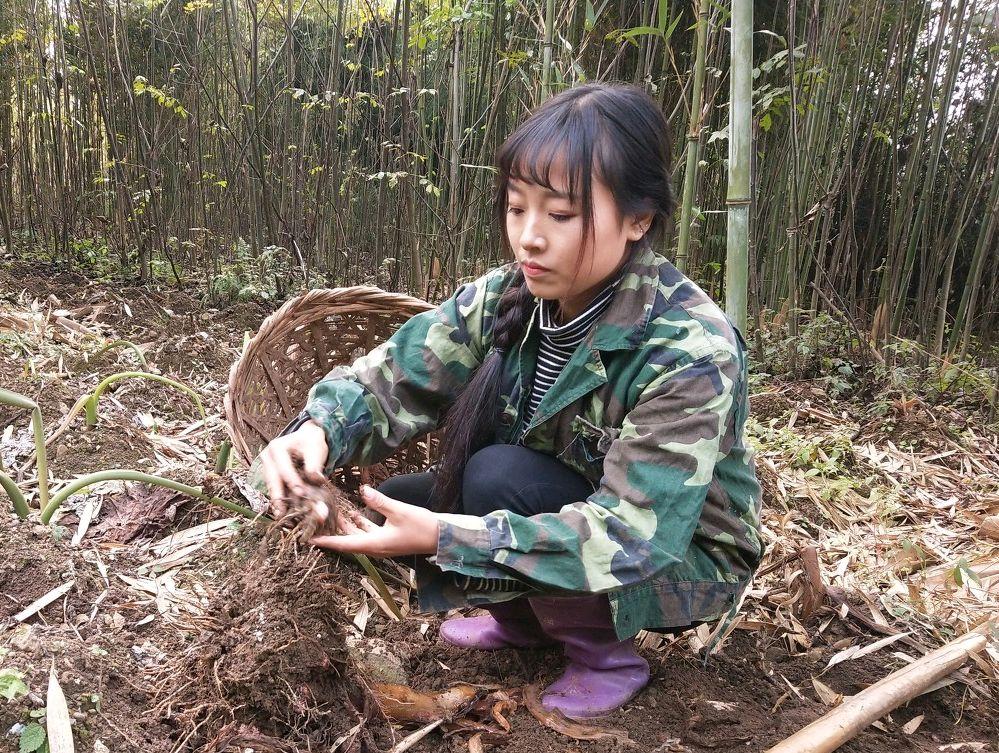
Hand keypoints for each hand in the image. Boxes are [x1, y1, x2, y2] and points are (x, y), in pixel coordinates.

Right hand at [258, 420, 328, 517]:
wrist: (307, 440)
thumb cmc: (311, 443)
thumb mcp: (316, 448)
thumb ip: (316, 464)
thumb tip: (317, 479)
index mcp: (277, 448)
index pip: (284, 469)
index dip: (293, 482)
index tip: (301, 493)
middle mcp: (268, 457)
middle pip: (273, 480)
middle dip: (278, 496)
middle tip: (283, 513)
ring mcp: (267, 467)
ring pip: (271, 487)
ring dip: (277, 501)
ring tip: (281, 516)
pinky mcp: (270, 476)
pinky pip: (274, 489)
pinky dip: (279, 500)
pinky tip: (282, 512)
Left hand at [310, 485, 439, 556]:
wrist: (441, 537)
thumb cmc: (422, 526)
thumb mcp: (400, 511)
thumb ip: (379, 501)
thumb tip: (362, 490)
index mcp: (375, 544)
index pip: (345, 544)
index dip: (327, 541)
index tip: (310, 539)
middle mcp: (375, 547)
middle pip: (347, 541)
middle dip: (332, 532)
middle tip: (316, 523)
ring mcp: (382, 544)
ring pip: (357, 536)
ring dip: (345, 527)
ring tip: (331, 515)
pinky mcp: (387, 539)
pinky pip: (367, 533)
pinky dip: (358, 524)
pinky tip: (353, 513)